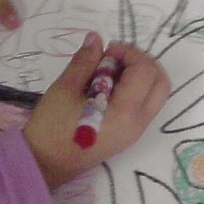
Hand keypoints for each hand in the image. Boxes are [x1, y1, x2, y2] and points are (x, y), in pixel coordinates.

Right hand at [23, 32, 170, 188]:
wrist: (43, 165)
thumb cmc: (51, 128)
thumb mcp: (65, 89)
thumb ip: (84, 62)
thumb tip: (95, 38)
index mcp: (126, 112)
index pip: (145, 71)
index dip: (129, 53)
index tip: (107, 49)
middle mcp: (138, 123)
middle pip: (160, 83)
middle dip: (142, 62)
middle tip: (116, 57)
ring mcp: (136, 131)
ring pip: (155, 95)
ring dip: (140, 76)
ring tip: (109, 71)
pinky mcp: (128, 135)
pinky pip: (144, 106)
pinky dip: (134, 90)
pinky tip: (107, 86)